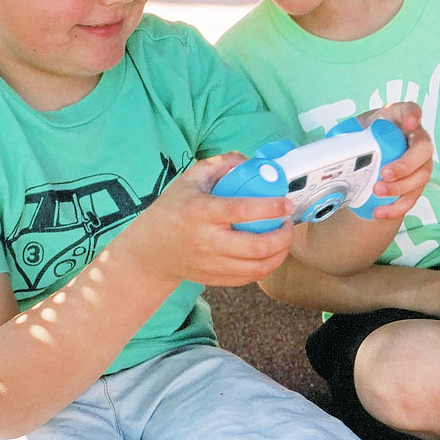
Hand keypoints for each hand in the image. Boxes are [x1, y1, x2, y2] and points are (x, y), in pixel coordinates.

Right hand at [127, 153, 294, 287]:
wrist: (151, 250)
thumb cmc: (173, 209)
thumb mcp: (190, 179)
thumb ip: (220, 165)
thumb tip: (249, 161)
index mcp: (201, 212)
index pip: (241, 211)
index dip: (269, 208)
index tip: (286, 203)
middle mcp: (207, 241)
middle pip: (256, 246)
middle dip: (282, 236)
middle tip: (288, 223)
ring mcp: (212, 263)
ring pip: (257, 267)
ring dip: (279, 253)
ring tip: (284, 238)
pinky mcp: (215, 279)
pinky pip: (249, 278)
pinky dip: (267, 267)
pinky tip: (272, 253)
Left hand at [357, 101, 433, 219]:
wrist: (370, 158)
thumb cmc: (364, 138)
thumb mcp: (354, 129)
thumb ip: (347, 134)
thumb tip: (330, 149)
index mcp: (399, 119)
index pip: (411, 110)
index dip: (413, 115)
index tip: (409, 122)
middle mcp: (416, 139)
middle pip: (424, 148)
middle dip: (406, 163)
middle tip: (385, 173)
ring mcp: (421, 163)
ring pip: (421, 176)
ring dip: (400, 187)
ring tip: (377, 191)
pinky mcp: (416, 184)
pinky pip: (412, 198)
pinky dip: (396, 207)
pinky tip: (380, 212)